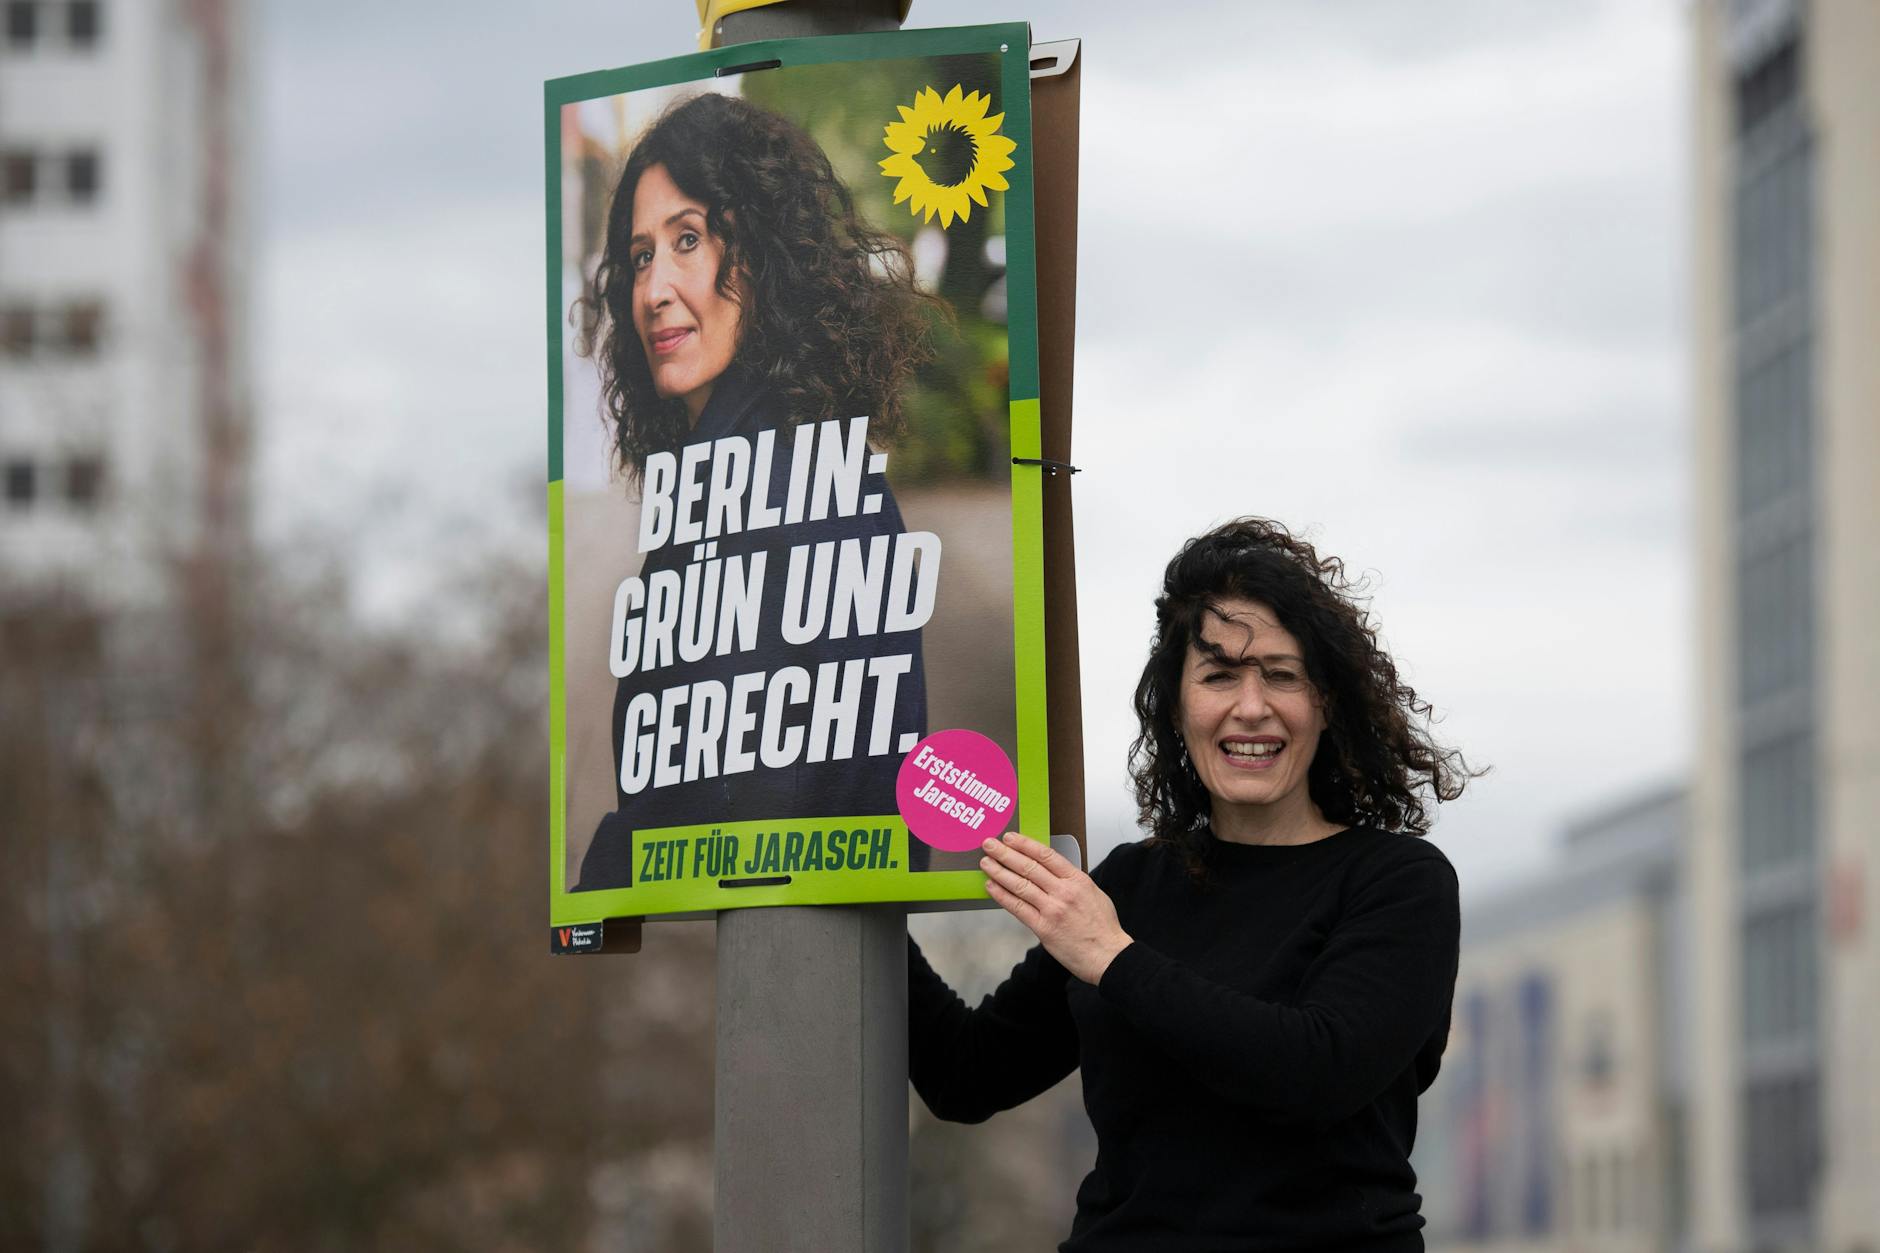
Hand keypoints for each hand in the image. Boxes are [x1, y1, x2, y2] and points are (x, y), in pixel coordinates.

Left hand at [980, 832, 1132, 984]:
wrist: (1108, 955)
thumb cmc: (1102, 927)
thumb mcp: (1092, 893)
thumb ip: (1071, 881)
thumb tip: (1050, 870)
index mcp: (1077, 880)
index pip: (1046, 855)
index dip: (1025, 844)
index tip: (1010, 838)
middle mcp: (1064, 892)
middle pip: (1029, 867)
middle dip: (1005, 854)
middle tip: (989, 845)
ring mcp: (1052, 910)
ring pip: (1020, 885)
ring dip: (999, 872)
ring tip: (986, 863)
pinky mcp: (1043, 928)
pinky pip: (1018, 908)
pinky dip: (1002, 896)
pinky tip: (992, 887)